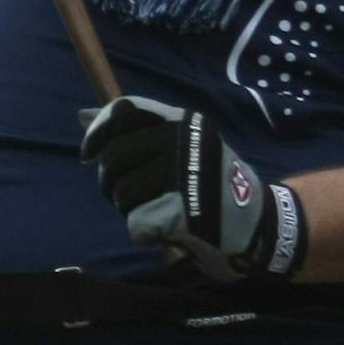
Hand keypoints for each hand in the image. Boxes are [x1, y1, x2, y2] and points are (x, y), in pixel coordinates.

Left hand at [79, 96, 307, 283]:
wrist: (261, 228)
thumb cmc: (213, 188)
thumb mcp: (182, 150)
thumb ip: (136, 134)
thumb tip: (82, 117)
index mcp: (183, 122)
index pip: (124, 110)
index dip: (98, 133)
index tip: (88, 156)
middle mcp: (185, 141)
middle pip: (115, 156)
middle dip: (111, 184)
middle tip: (130, 197)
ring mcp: (188, 175)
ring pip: (123, 192)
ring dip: (130, 210)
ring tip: (155, 212)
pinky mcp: (186, 212)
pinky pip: (137, 223)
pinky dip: (146, 234)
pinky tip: (168, 231)